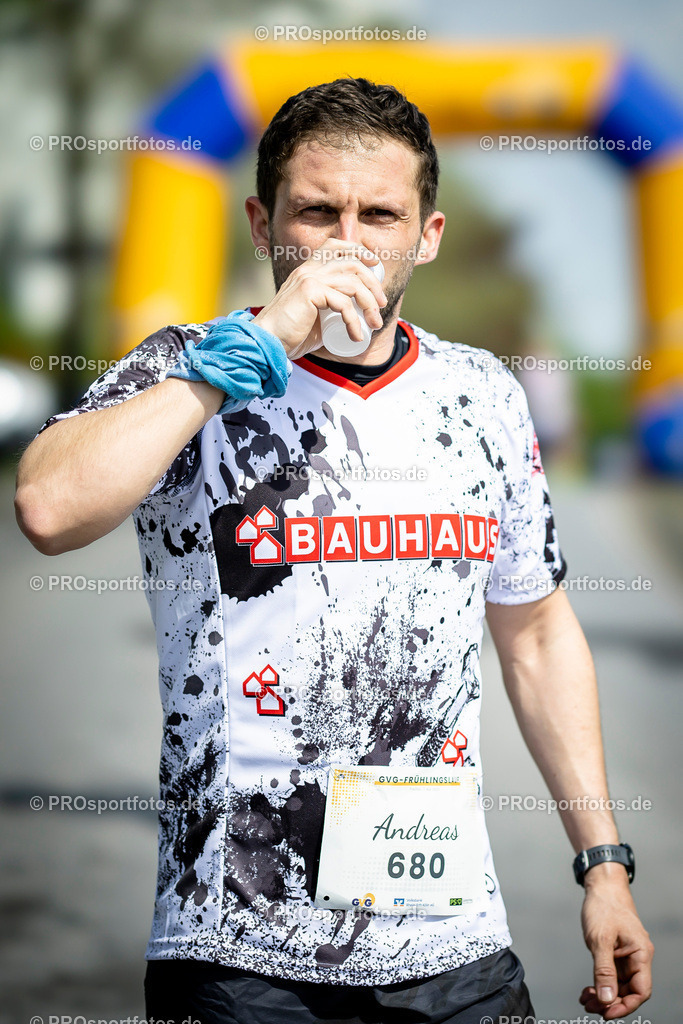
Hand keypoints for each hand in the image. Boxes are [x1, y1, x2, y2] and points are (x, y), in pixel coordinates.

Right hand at [252, 239, 386, 360]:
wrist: (268, 342)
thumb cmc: (290, 334)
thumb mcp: (315, 316)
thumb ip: (329, 309)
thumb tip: (355, 315)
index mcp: (308, 270)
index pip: (335, 246)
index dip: (359, 250)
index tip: (375, 265)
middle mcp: (308, 269)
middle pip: (352, 263)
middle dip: (373, 283)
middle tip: (382, 304)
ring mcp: (309, 278)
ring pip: (353, 283)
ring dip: (370, 304)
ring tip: (375, 323)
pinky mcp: (309, 291)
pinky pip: (343, 302)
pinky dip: (354, 321)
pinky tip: (356, 336)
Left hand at [579, 867, 653, 1019]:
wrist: (601, 886)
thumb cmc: (603, 907)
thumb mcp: (600, 940)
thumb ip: (604, 970)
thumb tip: (607, 999)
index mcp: (641, 954)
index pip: (641, 990)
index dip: (625, 1006)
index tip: (606, 1013)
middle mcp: (637, 957)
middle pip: (628, 991)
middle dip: (610, 1002)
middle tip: (589, 1007)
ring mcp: (626, 955)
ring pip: (618, 985)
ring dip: (603, 995)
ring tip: (585, 1000)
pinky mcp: (615, 953)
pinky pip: (611, 975)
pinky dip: (600, 984)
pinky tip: (587, 990)